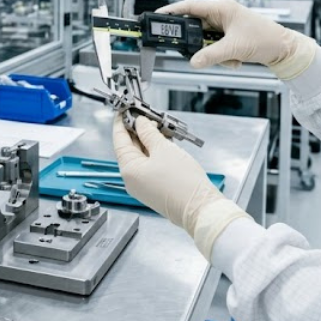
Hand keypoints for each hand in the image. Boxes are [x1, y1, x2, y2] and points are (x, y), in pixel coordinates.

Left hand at [113, 116, 248, 259]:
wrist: (201, 208)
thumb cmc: (183, 184)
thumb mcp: (164, 149)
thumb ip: (149, 133)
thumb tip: (141, 123)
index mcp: (128, 170)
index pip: (119, 140)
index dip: (121, 123)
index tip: (124, 111)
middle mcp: (132, 180)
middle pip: (130, 148)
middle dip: (138, 131)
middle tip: (146, 116)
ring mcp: (143, 186)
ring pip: (142, 157)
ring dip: (149, 141)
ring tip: (159, 128)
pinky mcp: (155, 189)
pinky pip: (150, 166)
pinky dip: (155, 153)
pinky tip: (164, 143)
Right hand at [158, 0, 317, 78]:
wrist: (284, 49)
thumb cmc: (266, 38)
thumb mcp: (235, 48)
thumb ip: (211, 55)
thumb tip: (193, 61)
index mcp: (222, 8)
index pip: (190, 6)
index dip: (172, 10)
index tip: (158, 16)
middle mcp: (222, 14)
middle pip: (196, 27)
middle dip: (199, 44)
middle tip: (199, 52)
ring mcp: (225, 25)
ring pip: (206, 40)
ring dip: (215, 53)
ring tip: (230, 58)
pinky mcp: (229, 36)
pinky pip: (215, 47)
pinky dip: (223, 57)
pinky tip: (235, 60)